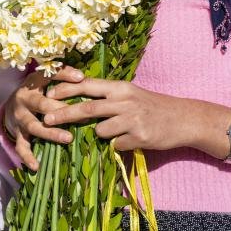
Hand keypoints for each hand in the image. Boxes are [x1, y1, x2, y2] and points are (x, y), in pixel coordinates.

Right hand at [1, 67, 82, 169]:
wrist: (11, 105)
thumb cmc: (35, 91)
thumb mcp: (43, 79)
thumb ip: (61, 75)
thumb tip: (82, 77)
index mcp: (31, 84)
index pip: (47, 76)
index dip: (63, 75)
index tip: (81, 78)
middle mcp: (23, 100)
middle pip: (41, 104)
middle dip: (60, 110)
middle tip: (81, 116)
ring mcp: (19, 118)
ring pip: (33, 126)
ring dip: (50, 133)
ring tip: (67, 138)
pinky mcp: (17, 133)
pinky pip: (21, 146)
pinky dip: (27, 157)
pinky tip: (37, 166)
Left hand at [42, 78, 226, 153]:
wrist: (183, 119)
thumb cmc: (152, 105)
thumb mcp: (129, 94)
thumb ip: (107, 96)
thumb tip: (78, 99)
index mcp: (120, 88)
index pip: (87, 85)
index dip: (66, 89)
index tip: (48, 93)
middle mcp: (124, 101)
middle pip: (87, 108)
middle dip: (64, 114)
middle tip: (47, 119)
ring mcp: (132, 120)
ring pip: (100, 130)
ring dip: (100, 134)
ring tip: (117, 131)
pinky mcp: (140, 137)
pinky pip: (116, 145)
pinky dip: (117, 145)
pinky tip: (131, 140)